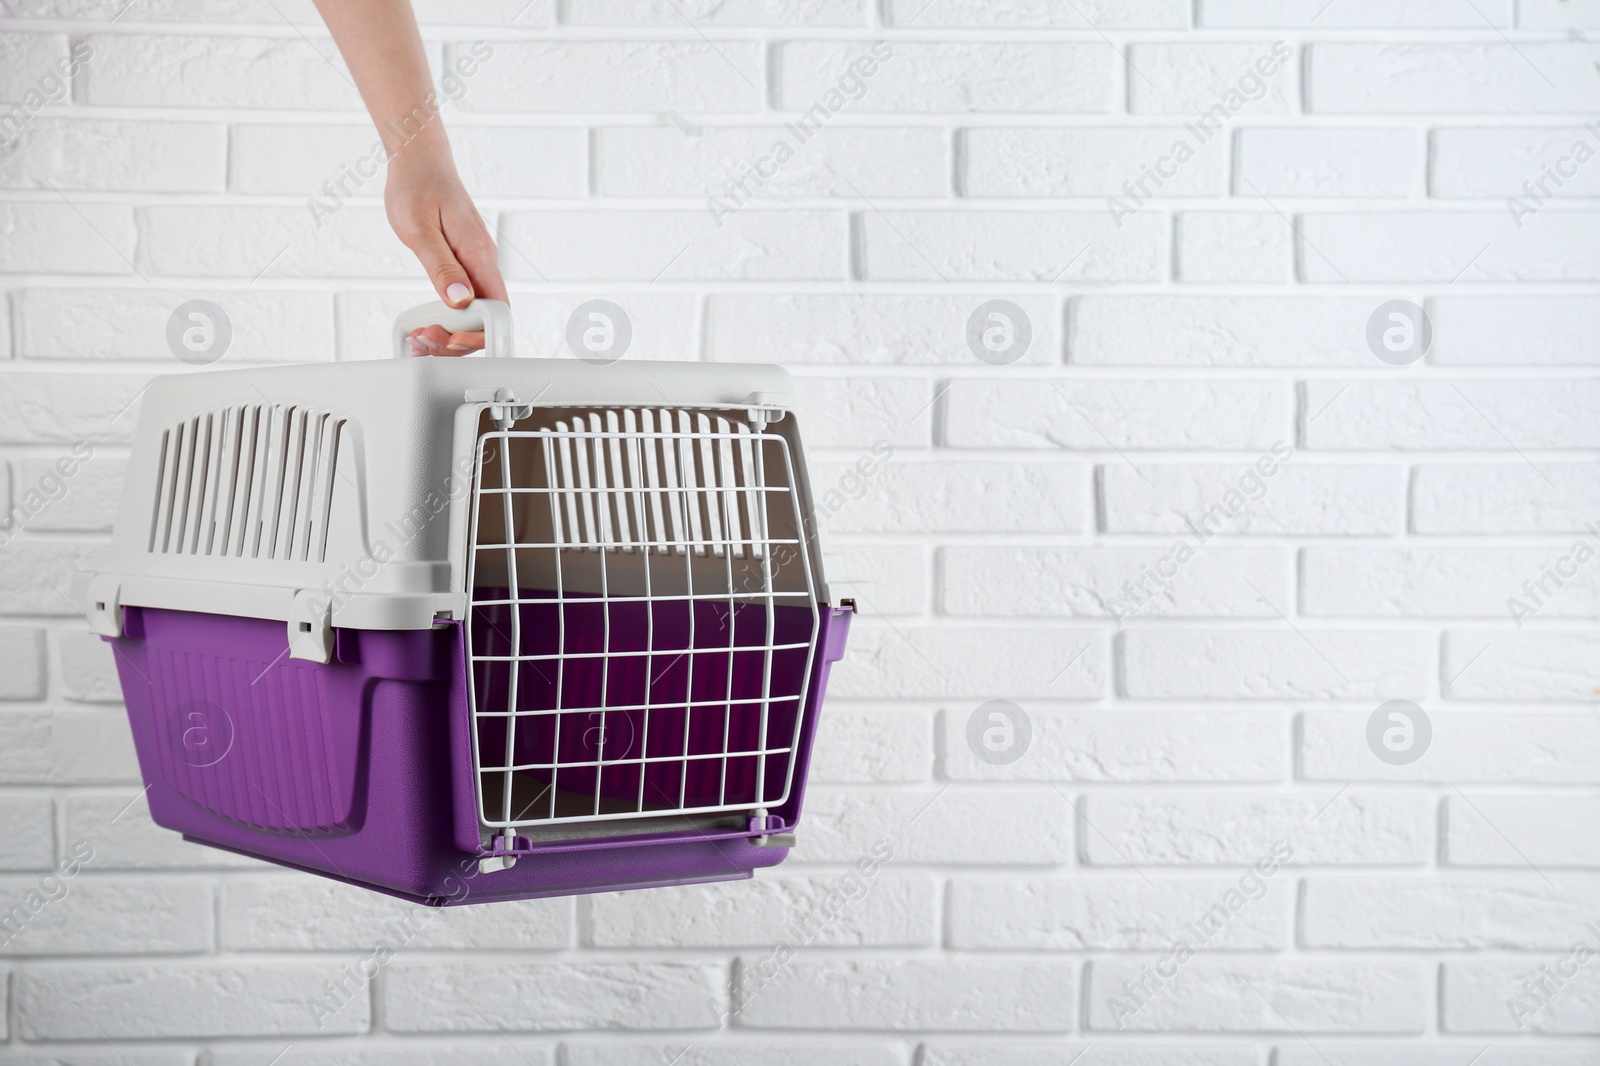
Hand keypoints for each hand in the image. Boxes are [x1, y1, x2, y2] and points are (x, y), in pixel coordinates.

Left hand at [386, 148, 507, 356]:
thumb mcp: (420, 231)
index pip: (498, 310)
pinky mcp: (466, 261)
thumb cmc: (417, 187)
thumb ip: (441, 268)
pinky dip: (449, 316)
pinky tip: (428, 321)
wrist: (420, 160)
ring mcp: (477, 261)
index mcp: (479, 254)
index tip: (449, 338)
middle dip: (460, 338)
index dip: (478, 333)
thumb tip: (459, 300)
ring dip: (452, 330)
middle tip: (426, 340)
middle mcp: (484, 260)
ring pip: (477, 310)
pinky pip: (467, 298)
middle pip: (489, 317)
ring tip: (421, 333)